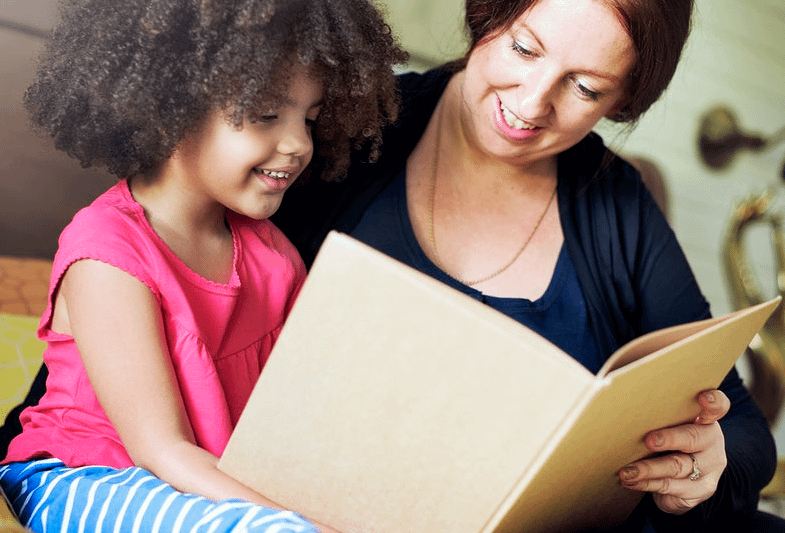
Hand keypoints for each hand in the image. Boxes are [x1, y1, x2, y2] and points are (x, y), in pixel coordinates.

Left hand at [617, 390, 729, 513]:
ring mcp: (709, 468)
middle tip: (648, 440)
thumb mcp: (664, 422)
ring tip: (625, 471)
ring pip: (677, 467)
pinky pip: (671, 487)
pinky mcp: (701, 490)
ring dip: (648, 469)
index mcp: (705, 418)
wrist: (681, 477)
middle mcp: (711, 441)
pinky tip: (629, 481)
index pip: (717, 406)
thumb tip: (608, 389)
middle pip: (693, 437)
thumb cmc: (665, 437)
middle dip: (669, 438)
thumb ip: (652, 409)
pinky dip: (646, 484)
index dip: (712, 401)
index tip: (702, 396)